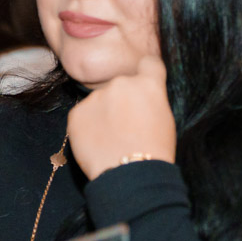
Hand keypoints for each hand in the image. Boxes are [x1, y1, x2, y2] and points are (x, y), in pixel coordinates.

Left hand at [68, 55, 175, 180]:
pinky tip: (97, 143)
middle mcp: (120, 84)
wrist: (129, 176)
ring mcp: (95, 97)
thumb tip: (142, 96)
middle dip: (122, 100)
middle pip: (120, 85)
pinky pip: (83, 115)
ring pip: (100, 101)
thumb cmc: (154, 152)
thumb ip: (152, 99)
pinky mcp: (76, 113)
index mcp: (147, 84)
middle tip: (126, 125)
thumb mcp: (165, 119)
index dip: (147, 73)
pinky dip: (88, 126)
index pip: (148, 63)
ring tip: (111, 139)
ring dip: (103, 113)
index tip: (144, 82)